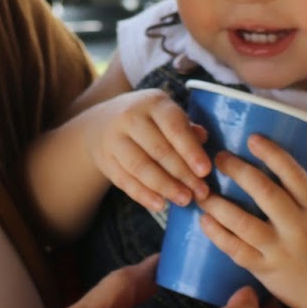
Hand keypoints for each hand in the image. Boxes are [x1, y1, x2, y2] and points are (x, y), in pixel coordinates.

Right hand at [85, 89, 209, 214]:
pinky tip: (160, 204)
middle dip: (182, 174)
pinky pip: (125, 180)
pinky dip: (143, 195)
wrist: (100, 122)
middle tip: (201, 193)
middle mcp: (130, 117)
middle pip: (159, 150)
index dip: (190, 150)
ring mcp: (114, 139)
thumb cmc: (147, 120)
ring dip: (165, 186)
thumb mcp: (166, 114)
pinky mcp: (105, 159)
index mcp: (153, 103)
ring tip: (184, 200)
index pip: (174, 127)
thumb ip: (186, 128)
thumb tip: (204, 138)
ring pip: (141, 167)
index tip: (205, 171)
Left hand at [196, 134, 306, 307]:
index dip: (273, 154)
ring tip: (202, 191)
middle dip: (239, 172)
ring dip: (218, 204)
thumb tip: (262, 173)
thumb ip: (297, 202)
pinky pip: (237, 250)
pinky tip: (204, 221)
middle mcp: (299, 227)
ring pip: (244, 222)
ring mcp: (282, 250)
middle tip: (218, 158)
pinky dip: (218, 234)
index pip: (295, 175)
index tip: (253, 138)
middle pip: (266, 193)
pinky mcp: (267, 270)